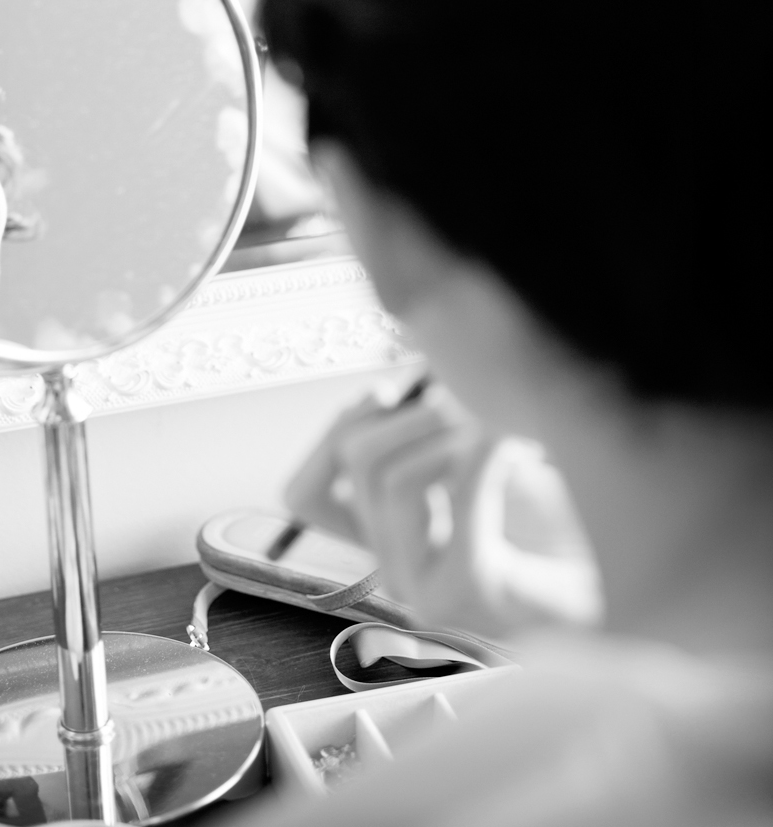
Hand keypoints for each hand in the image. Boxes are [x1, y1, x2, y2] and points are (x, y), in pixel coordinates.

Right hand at [285, 382, 602, 635]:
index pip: (305, 494)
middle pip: (354, 461)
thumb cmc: (566, 514)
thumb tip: (401, 352)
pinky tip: (523, 440)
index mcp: (388, 539)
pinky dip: (488, 445)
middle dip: (411, 409)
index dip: (338, 430)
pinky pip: (457, 489)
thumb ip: (430, 419)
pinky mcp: (474, 592)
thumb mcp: (478, 453)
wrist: (640, 585)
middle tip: (467, 397)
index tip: (391, 395)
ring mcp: (427, 591)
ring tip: (499, 421)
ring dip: (448, 428)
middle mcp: (395, 570)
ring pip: (390, 479)